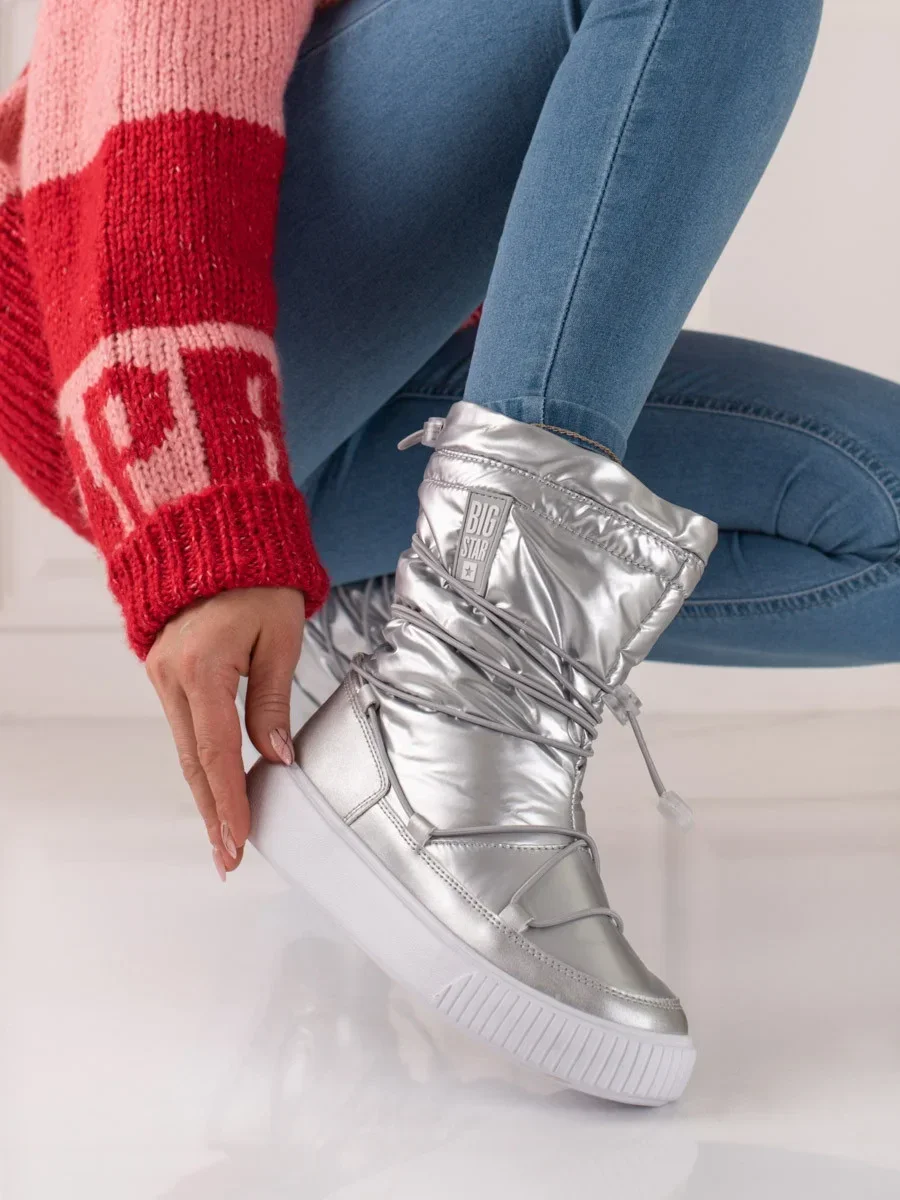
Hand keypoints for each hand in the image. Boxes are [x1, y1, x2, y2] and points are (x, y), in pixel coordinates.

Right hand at [146, 587, 304, 878]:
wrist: (213, 534)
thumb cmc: (256, 579)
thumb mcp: (279, 637)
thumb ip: (273, 702)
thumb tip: (278, 758)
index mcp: (202, 666)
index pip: (218, 751)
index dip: (230, 801)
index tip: (240, 841)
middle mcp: (171, 675)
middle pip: (194, 761)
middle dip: (213, 814)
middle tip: (228, 860)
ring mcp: (162, 674)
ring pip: (186, 749)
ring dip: (205, 794)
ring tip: (225, 838)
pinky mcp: (165, 673)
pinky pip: (184, 729)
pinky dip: (200, 764)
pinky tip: (216, 789)